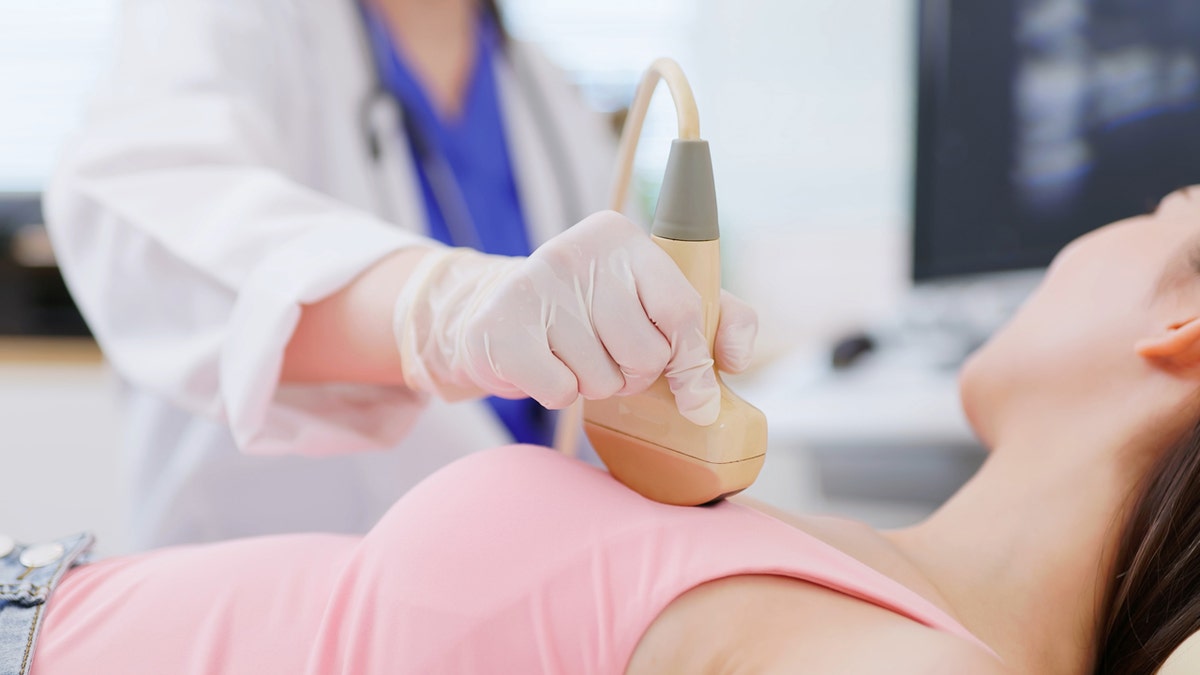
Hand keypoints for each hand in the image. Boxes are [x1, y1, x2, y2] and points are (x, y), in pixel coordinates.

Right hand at [392, 211, 756, 424]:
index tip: (694, 394)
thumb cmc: (590, 309)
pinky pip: (561, 392)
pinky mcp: (500, 327)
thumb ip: (712, 318)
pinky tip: (546, 364)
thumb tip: (738, 359)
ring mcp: (534, 287)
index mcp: (622, 238)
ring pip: (603, 379)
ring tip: (573, 356)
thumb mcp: (652, 297)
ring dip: (594, 384)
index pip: (682, 309)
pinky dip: (559, 393)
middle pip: (645, 355)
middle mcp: (576, 252)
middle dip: (634, 373)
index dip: (694, 361)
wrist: (494, 311)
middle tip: (610, 355)